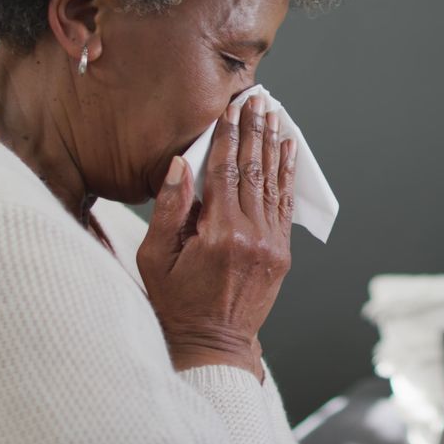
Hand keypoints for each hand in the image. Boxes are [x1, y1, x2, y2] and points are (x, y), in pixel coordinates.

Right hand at [137, 96, 297, 380]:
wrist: (214, 343)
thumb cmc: (176, 301)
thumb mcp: (154, 258)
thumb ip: (168, 210)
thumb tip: (179, 165)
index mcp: (217, 234)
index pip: (223, 171)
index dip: (227, 136)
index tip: (230, 109)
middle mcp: (250, 236)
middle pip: (253, 171)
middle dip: (254, 131)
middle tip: (257, 100)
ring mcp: (271, 245)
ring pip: (273, 184)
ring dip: (274, 146)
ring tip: (275, 116)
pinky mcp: (282, 253)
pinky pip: (285, 206)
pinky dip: (287, 176)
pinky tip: (289, 151)